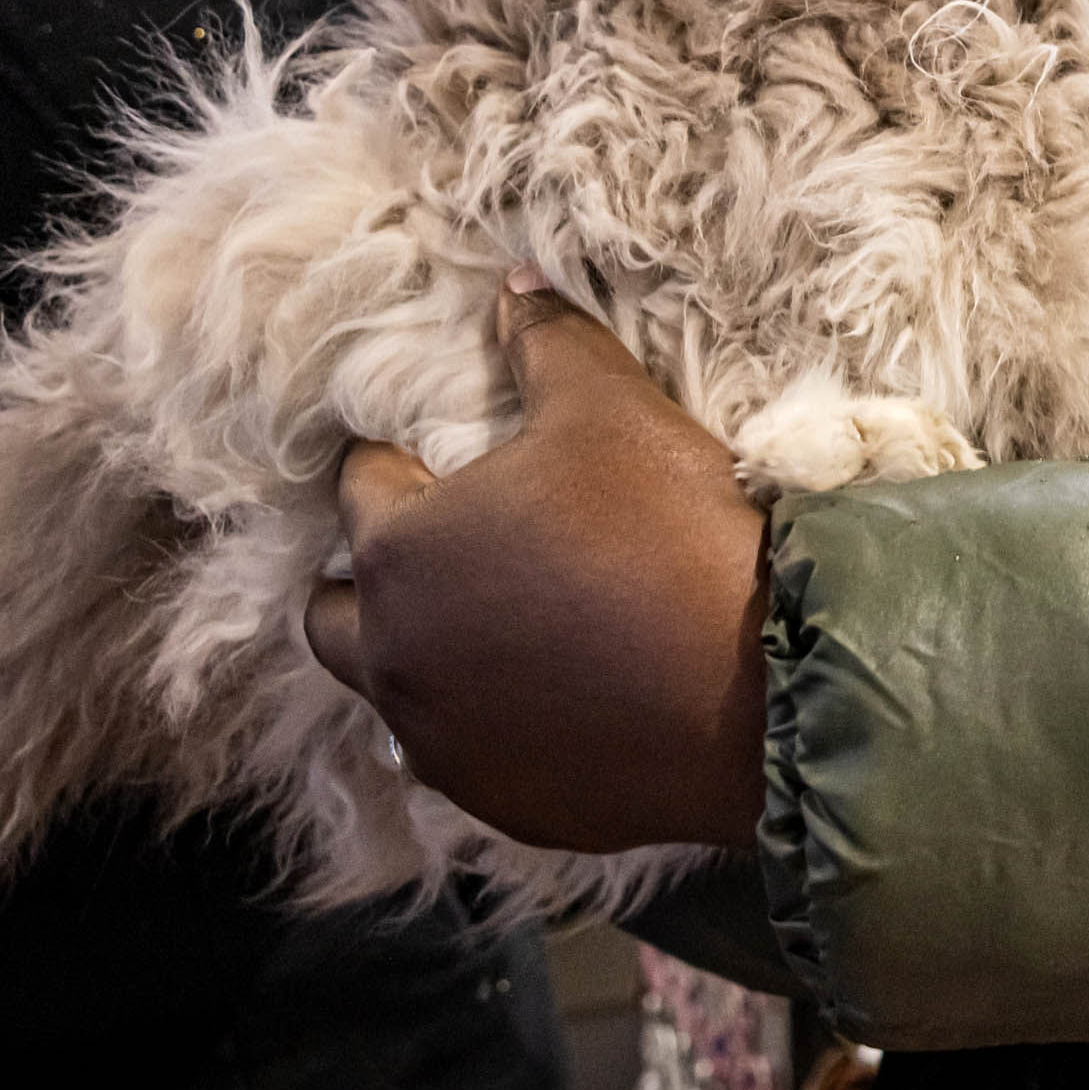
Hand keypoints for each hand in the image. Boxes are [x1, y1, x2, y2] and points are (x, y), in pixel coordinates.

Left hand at [303, 273, 768, 851]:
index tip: (425, 454)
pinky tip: (551, 695)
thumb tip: (514, 284)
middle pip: (331, 614)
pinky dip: (487, 724)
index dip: (393, 461)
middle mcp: (396, 658)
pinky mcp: (504, 805)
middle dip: (366, 576)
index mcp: (400, 552)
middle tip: (439, 547)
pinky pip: (467, 757)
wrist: (757, 690)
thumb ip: (548, 343)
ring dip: (420, 657)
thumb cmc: (670, 534)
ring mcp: (445, 743)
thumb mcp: (612, 410)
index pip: (359, 488)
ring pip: (392, 696)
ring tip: (492, 627)